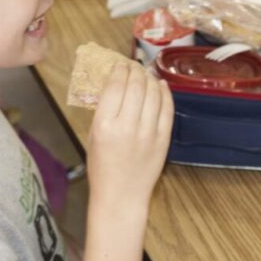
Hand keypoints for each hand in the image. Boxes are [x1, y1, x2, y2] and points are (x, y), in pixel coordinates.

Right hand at [86, 62, 173, 208]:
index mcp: (104, 124)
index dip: (119, 70)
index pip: (115, 86)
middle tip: (133, 65)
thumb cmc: (102, 168)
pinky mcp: (163, 139)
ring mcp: (148, 133)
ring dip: (150, 78)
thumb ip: (103, 110)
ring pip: (153, 93)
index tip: (119, 64)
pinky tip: (160, 84)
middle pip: (136, 85)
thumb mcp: (93, 136)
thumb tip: (115, 84)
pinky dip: (165, 92)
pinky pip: (167, 108)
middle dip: (135, 70)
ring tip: (146, 73)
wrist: (121, 196)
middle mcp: (127, 126)